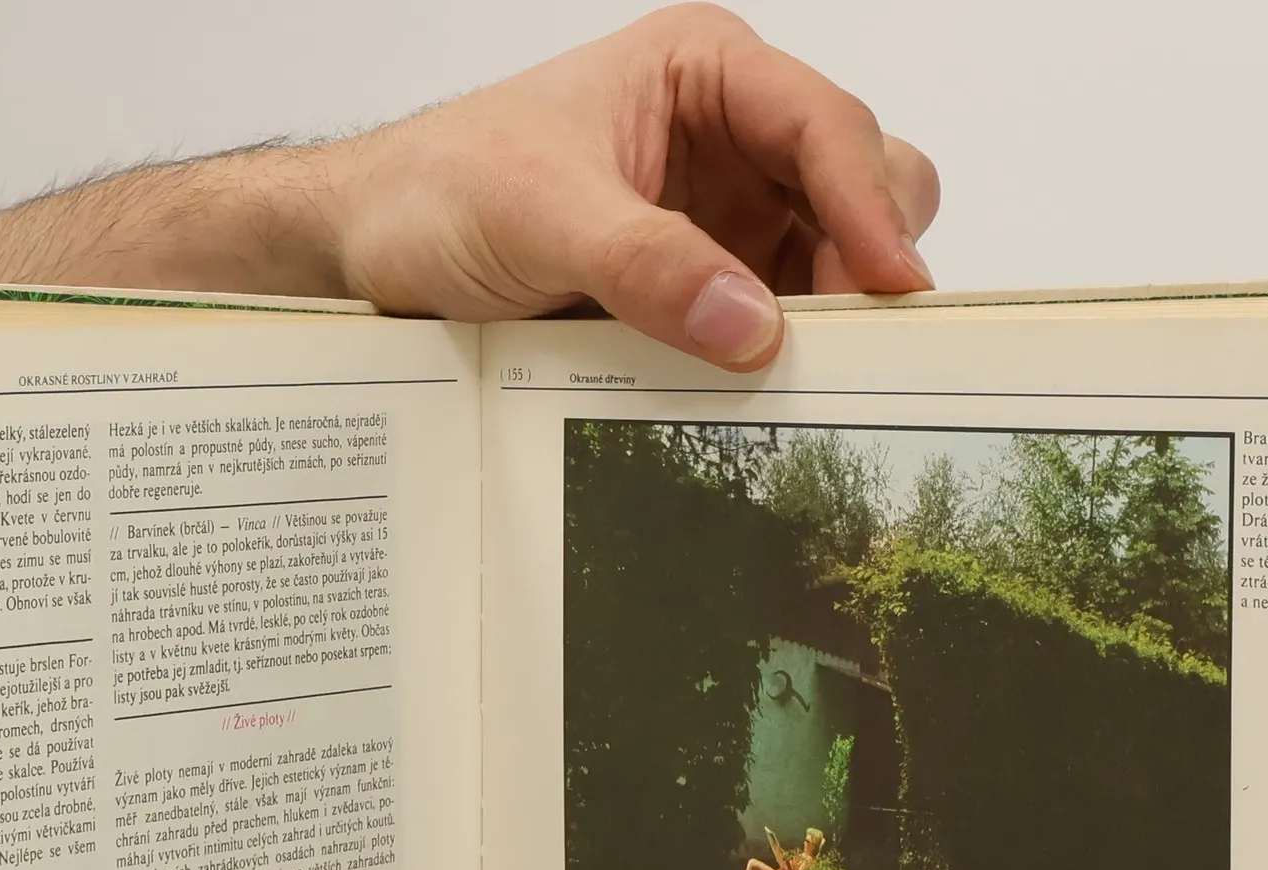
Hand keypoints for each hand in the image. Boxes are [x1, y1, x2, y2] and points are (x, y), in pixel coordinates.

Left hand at [324, 4, 939, 368]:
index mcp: (704, 73)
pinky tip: (769, 398)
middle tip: (852, 346)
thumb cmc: (442, 190)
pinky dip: (783, 361)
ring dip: (829, 321)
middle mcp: (730, 140)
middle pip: (858, 187)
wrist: (375, 246)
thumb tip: (751, 325)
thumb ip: (645, 264)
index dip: (871, 204)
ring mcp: (722, 221)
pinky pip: (771, 325)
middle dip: (868, 262)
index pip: (823, 126)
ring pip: (829, 264)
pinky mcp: (701, 292)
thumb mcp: (541, 215)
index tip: (893, 286)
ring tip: (812, 383)